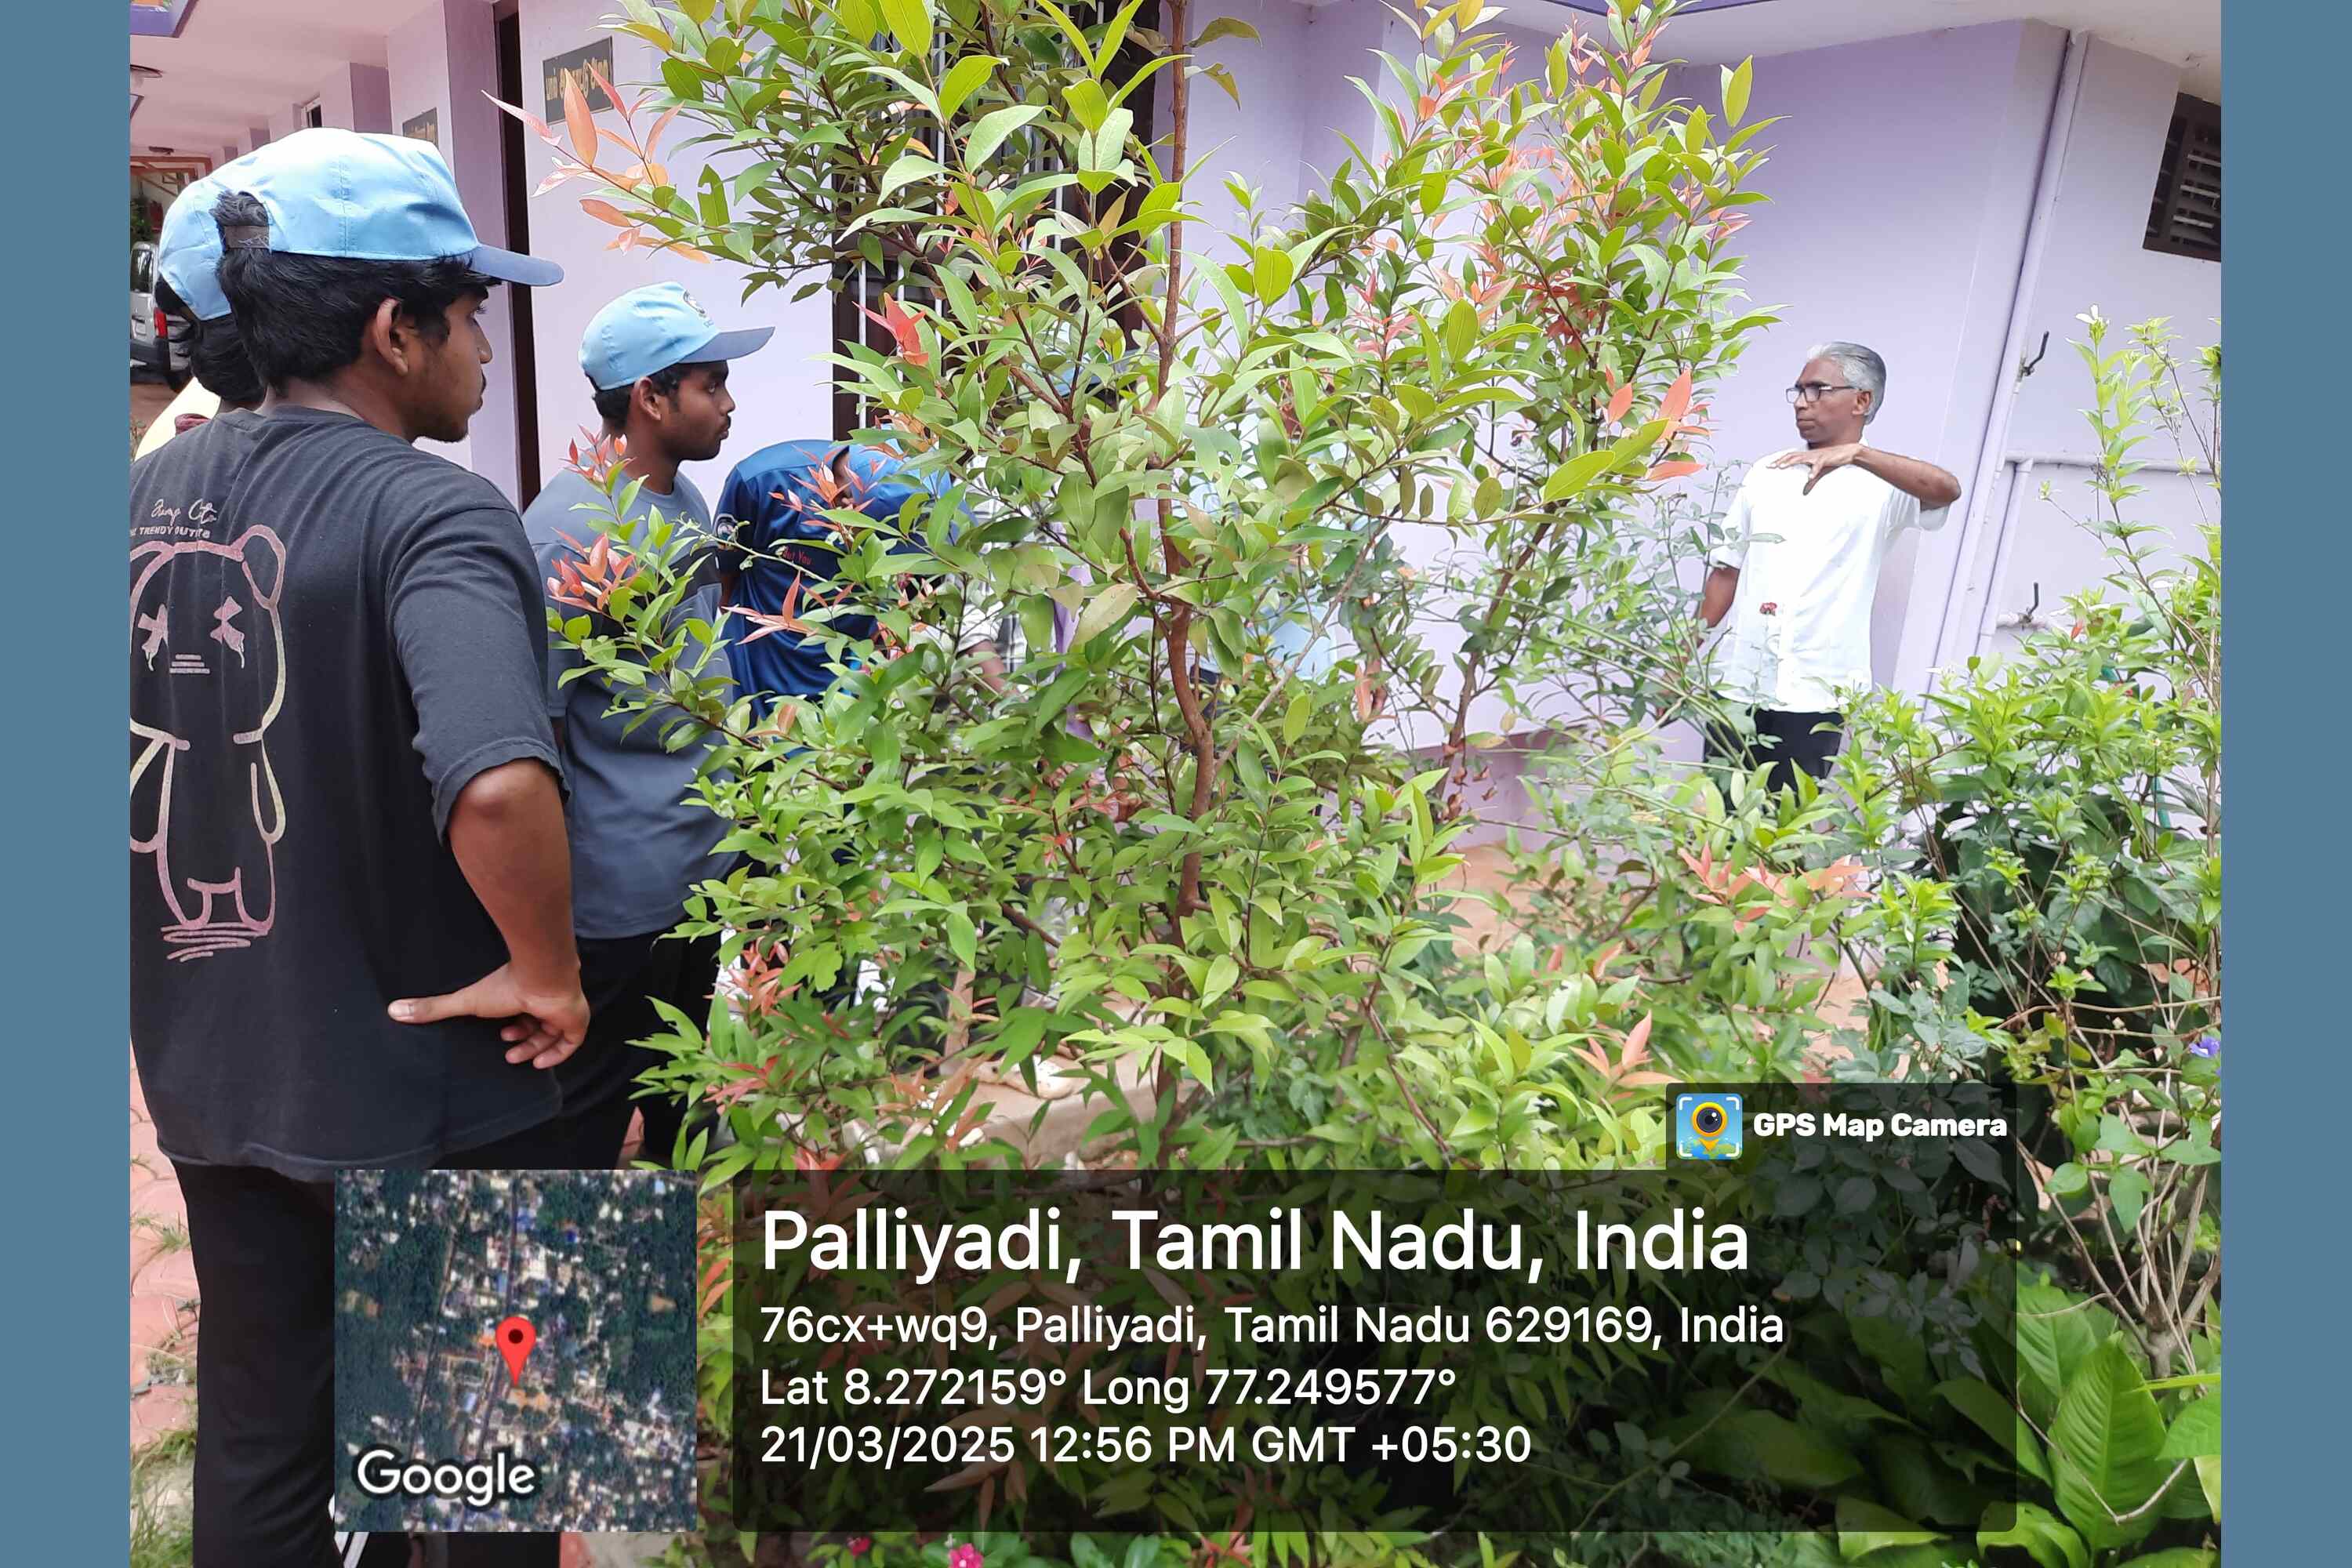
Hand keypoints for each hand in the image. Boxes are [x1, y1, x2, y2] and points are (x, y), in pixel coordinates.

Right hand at [389, 962, 591, 1068]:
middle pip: (537, 1027)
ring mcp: (563, 1011)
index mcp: (524, 995)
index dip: (513, 1029)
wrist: (542, 978)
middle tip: (507, 1051)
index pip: (523, 1014)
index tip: (500, 1036)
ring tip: (517, 1057)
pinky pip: (571, 1043)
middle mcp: (545, 1002)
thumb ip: (433, 1008)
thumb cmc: (506, 987)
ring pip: (553, 1035)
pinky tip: (539, 1064)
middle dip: (522, 1041)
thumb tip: (393, 1010)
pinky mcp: (576, 1021)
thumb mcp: (466, 1002)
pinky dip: (556, 1055)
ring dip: (534, 1048)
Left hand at [1770, 442, 1864, 493]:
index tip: (1769, 465)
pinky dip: (1813, 471)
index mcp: (1807, 456)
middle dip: (1780, 461)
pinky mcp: (1826, 459)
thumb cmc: (1832, 461)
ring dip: (1790, 462)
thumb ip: (1811, 481)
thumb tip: (1804, 491)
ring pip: (1801, 457)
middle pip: (1791, 456)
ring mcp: (1817, 456)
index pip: (1790, 457)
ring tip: (1781, 467)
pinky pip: (1818, 465)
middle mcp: (1810, 454)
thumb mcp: (1820, 473)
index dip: (1780, 460)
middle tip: (1771, 466)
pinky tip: (1809, 477)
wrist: (1848, 452)